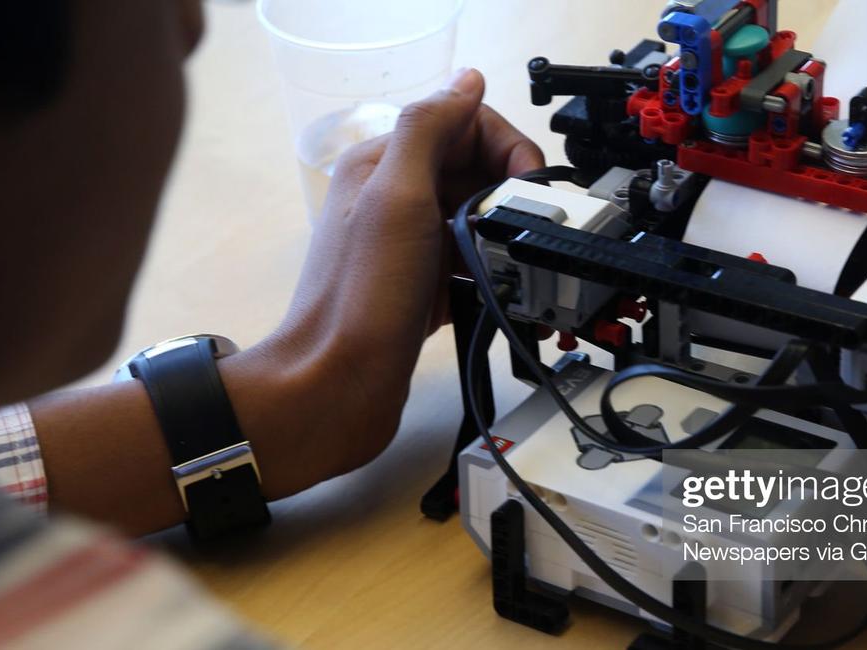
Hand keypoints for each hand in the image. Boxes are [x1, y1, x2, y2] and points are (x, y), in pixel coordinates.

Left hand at [221, 69, 544, 497]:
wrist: (337, 389)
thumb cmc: (361, 299)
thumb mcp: (397, 197)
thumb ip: (428, 128)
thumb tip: (465, 81)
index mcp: (383, 164)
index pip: (461, 122)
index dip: (504, 145)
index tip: (528, 184)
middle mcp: (396, 198)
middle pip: (477, 167)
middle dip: (513, 191)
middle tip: (529, 228)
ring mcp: (411, 244)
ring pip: (480, 216)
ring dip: (509, 233)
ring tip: (520, 263)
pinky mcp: (425, 286)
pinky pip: (474, 261)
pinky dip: (497, 269)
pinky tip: (506, 290)